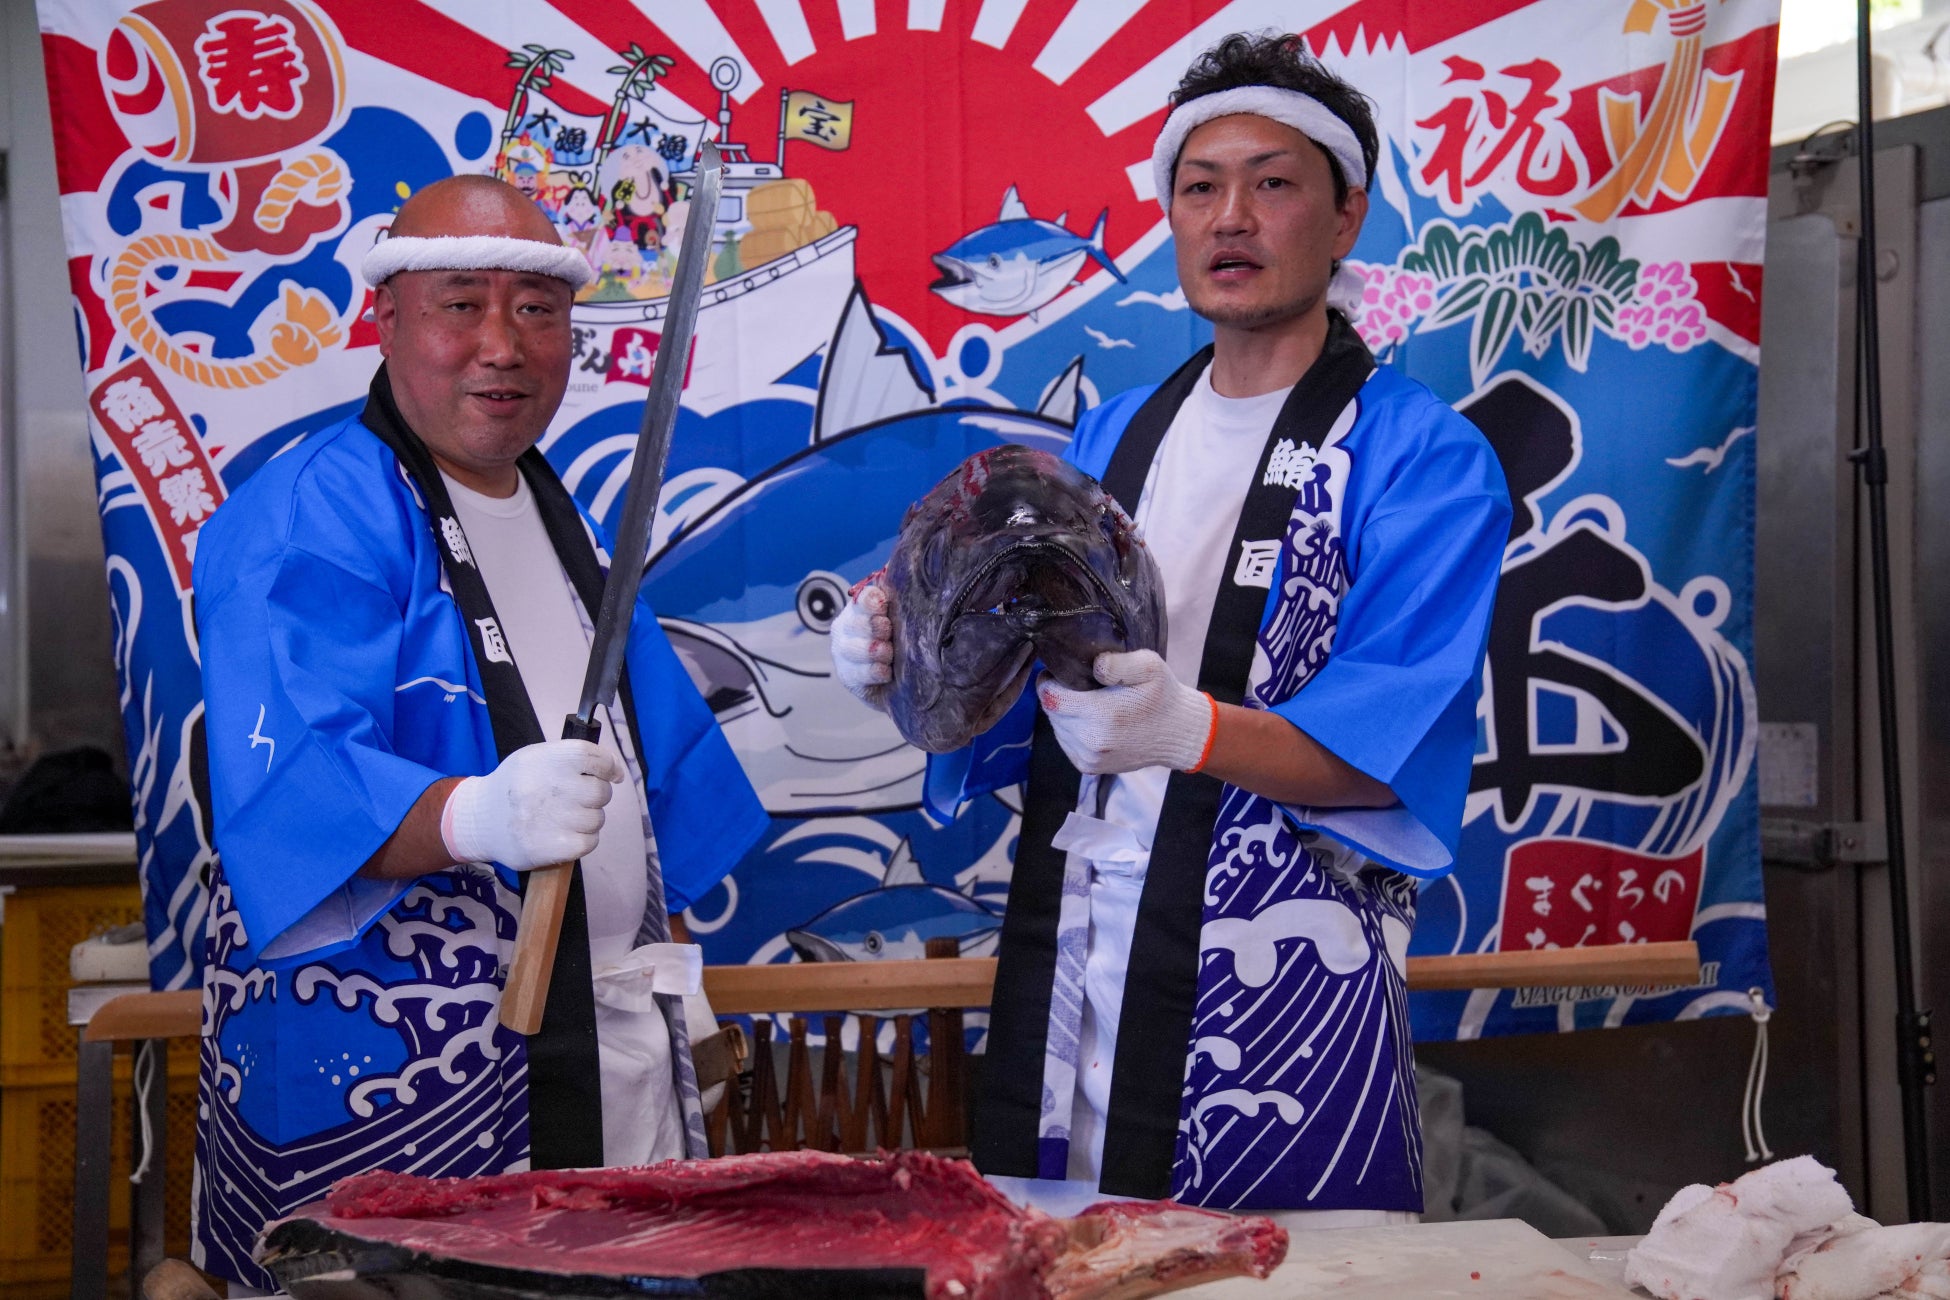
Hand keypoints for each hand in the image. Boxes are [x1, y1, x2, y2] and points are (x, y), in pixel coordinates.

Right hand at [442, 739, 623, 869]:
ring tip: (566, 818)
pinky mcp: (550, 848)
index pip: (590, 756)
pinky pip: (590, 842)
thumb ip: (570, 758)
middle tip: (582, 799)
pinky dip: (584, 839)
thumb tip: (614, 768)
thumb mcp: (534, 759)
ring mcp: (549, 820)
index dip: (609, 764)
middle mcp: (547, 788)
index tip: (613, 774)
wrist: (479, 821)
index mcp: (543, 760)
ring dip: (589, 819)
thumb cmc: (516, 787)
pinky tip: (567, 834)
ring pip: (597, 819)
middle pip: (599, 791)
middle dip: (597, 795)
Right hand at [830, 575, 894, 711]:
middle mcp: (847, 627)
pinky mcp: (848, 677)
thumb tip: (913, 567)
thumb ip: (905, 595)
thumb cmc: (905, 641)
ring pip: (852, 648)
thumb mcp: (906, 616)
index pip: (863, 598)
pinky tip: (886, 672)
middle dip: (874, 628)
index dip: (871, 601)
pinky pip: (856, 673)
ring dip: (873, 651)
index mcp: (862, 608)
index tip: (882, 605)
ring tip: (888, 654)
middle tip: (888, 632)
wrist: (903, 679)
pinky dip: (873, 671)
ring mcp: (845, 652)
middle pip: (855, 623)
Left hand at [1038, 650, 1215, 774]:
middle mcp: (1091, 741)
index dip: (1049, 681)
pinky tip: (1092, 721)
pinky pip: (1065, 742)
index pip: (1050, 697)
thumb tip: (1093, 665)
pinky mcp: (1088, 767)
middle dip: (1058, 696)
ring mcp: (1089, 757)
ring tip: (1088, 703)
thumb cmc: (1161, 695)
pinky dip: (1072, 729)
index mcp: (1102, 715)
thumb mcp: (1149, 667)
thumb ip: (1117, 663)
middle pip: (1051, 712)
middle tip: (1078, 685)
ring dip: (1065, 714)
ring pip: (1057, 727)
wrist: (1177, 733)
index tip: (1061, 672)